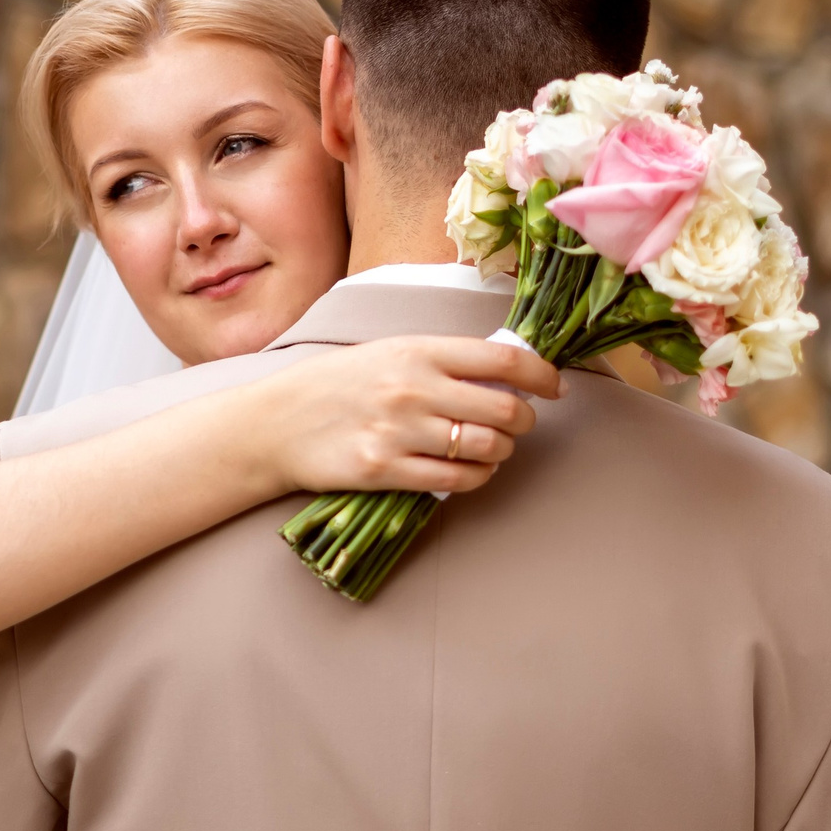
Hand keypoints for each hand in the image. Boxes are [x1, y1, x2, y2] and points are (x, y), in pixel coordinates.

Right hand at [246, 335, 563, 498]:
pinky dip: (477, 478)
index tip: (554, 386)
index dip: (542, 374)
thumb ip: (444, 360)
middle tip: (519, 423)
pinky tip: (471, 470)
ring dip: (501, 451)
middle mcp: (413, 388)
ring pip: (487, 447)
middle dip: (524, 421)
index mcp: (418, 349)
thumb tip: (508, 370)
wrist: (276, 422)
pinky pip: (456, 481)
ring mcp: (399, 432)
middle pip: (506, 409)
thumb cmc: (339, 384)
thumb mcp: (390, 352)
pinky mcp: (385, 471)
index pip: (503, 359)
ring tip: (491, 447)